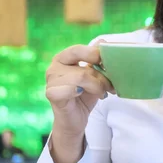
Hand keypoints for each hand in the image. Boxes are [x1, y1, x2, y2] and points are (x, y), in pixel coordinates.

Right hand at [45, 40, 114, 158]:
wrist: (75, 121)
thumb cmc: (85, 96)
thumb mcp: (94, 75)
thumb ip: (96, 60)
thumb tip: (103, 42)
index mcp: (63, 58)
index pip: (80, 49)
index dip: (96, 54)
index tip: (111, 64)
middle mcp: (54, 66)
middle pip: (81, 60)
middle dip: (100, 71)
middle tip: (110, 84)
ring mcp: (51, 80)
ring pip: (82, 75)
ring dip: (98, 85)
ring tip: (103, 93)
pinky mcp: (52, 94)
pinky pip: (72, 88)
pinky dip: (85, 92)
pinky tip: (85, 96)